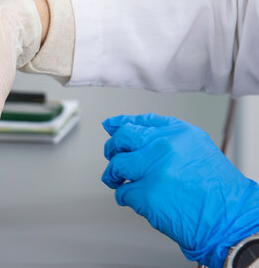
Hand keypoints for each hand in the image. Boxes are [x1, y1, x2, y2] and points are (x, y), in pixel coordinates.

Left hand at [101, 113, 258, 267]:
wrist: (229, 219)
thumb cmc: (217, 189)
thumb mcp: (197, 149)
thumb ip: (166, 137)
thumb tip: (130, 130)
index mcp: (178, 132)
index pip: (140, 121)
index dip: (121, 124)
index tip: (111, 127)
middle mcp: (164, 146)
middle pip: (122, 138)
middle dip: (112, 148)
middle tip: (113, 156)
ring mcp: (154, 169)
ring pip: (117, 165)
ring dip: (113, 175)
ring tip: (118, 181)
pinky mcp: (146, 194)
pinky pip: (122, 192)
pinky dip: (125, 197)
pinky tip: (135, 199)